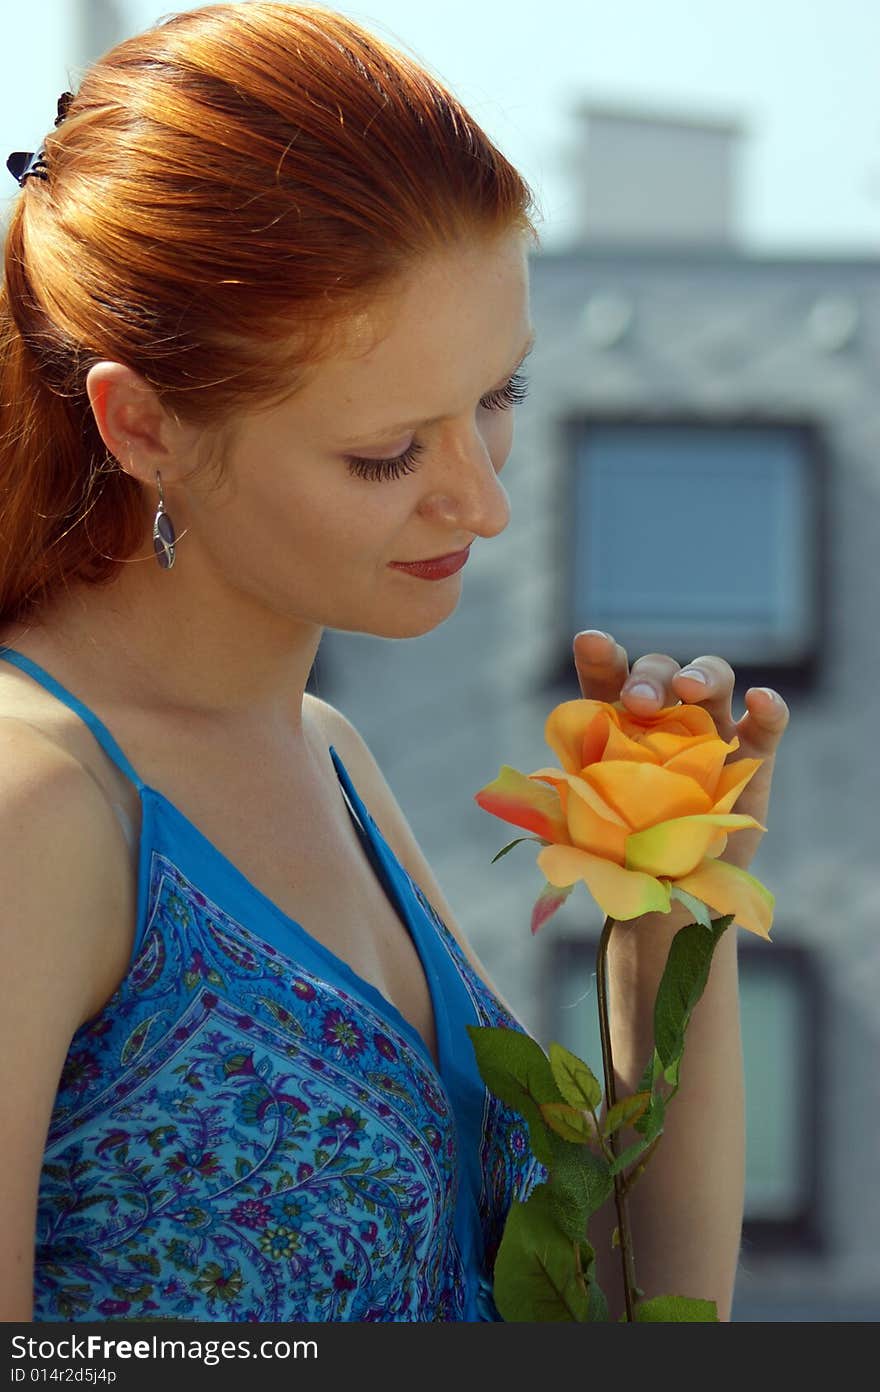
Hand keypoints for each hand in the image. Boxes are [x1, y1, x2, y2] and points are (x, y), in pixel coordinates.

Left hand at [572, 630, 789, 875]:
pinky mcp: (754, 758)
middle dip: (649, 677)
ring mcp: (713, 731)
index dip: (601, 655)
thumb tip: (541, 788)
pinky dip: (769, 707)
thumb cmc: (619, 847)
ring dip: (701, 674)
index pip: (607, 676)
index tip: (590, 642)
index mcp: (617, 720)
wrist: (668, 888)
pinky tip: (759, 700)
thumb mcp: (589, 820)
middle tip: (639, 703)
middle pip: (660, 672)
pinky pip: (767, 724)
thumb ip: (573, 795)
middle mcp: (665, 715)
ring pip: (713, 679)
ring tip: (689, 688)